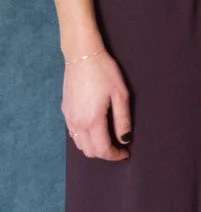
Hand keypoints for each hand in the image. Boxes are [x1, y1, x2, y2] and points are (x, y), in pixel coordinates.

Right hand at [62, 43, 130, 160]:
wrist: (82, 55)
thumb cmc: (104, 72)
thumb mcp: (120, 94)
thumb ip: (123, 120)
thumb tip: (125, 139)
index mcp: (92, 120)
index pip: (102, 150)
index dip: (115, 155)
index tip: (125, 153)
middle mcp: (77, 123)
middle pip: (89, 152)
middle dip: (104, 154)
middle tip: (118, 147)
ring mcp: (69, 118)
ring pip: (79, 145)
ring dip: (93, 147)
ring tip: (108, 139)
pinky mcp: (65, 111)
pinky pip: (73, 134)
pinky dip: (84, 139)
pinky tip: (95, 130)